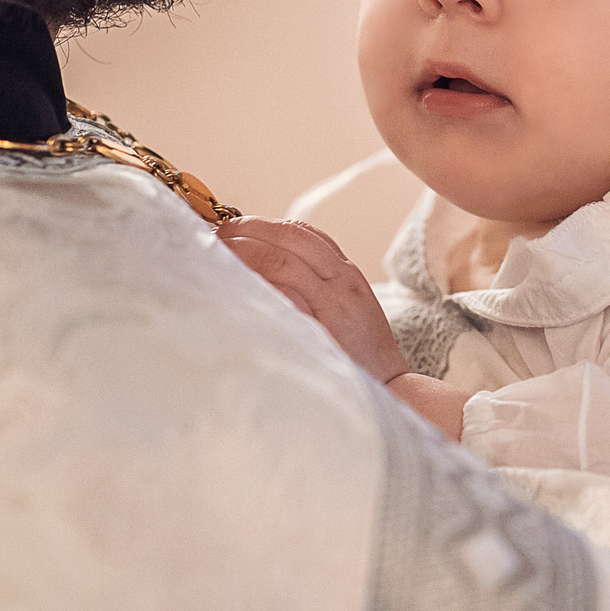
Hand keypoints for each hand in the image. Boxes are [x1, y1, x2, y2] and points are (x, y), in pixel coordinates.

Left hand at [220, 217, 406, 384]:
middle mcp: (340, 283)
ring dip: (245, 252)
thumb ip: (318, 284)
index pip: (305, 233)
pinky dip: (257, 285)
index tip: (237, 224)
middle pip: (290, 239)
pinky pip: (283, 298)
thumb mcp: (348, 306)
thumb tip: (269, 267)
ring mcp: (330, 306)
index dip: (266, 224)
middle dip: (249, 230)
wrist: (391, 387)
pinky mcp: (319, 331)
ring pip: (282, 263)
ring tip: (218, 253)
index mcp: (347, 274)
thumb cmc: (363, 351)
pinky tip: (234, 283)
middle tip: (217, 234)